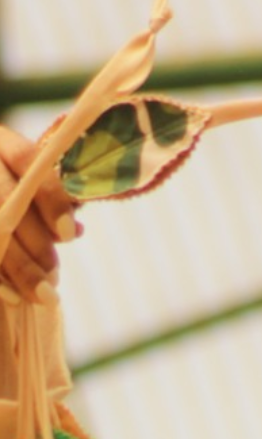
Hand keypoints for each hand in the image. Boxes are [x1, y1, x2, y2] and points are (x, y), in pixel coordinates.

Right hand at [0, 125, 79, 304]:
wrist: (0, 202)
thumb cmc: (22, 194)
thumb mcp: (35, 189)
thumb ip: (54, 203)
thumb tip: (76, 230)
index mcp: (2, 142)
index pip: (27, 161)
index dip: (50, 198)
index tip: (70, 234)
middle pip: (4, 200)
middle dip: (32, 244)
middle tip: (55, 278)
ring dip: (15, 266)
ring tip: (42, 295)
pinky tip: (11, 296)